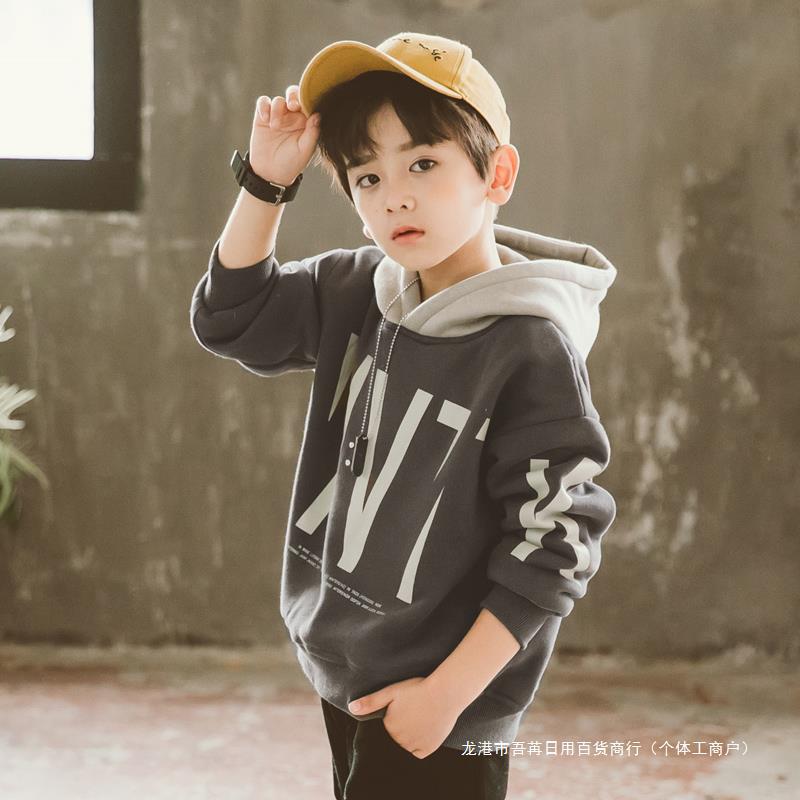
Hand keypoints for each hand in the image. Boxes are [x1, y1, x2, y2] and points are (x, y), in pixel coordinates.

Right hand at [248, 84, 320, 185]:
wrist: (270, 173)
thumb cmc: (291, 164)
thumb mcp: (305, 151)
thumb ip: (312, 133)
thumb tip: (318, 115)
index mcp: (306, 122)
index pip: (308, 103)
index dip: (307, 99)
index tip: (304, 107)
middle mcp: (292, 116)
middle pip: (294, 94)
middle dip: (293, 96)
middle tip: (292, 106)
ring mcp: (277, 116)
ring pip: (278, 100)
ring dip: (277, 109)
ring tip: (275, 126)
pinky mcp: (262, 117)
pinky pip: (262, 102)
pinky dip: (263, 106)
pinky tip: (265, 118)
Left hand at [348, 676, 463, 758]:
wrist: (444, 693)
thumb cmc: (417, 690)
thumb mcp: (391, 692)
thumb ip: (370, 702)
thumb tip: (351, 709)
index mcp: (389, 728)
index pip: (384, 730)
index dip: (390, 721)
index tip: (398, 713)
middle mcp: (399, 741)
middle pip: (394, 740)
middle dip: (398, 731)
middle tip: (410, 716)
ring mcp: (414, 747)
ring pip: (405, 748)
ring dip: (407, 739)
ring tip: (416, 723)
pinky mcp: (428, 749)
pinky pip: (418, 753)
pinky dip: (418, 746)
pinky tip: (422, 732)